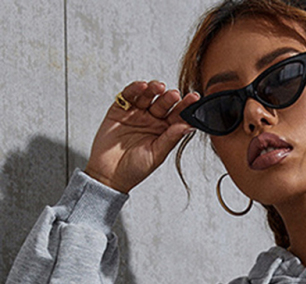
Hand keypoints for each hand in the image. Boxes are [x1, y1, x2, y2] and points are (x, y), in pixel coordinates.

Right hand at [84, 80, 199, 193]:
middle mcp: (152, 121)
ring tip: (159, 87)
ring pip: (148, 96)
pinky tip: (142, 86)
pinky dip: (135, 89)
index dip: (186, 107)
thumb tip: (188, 126)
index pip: (177, 116)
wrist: (109, 174)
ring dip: (154, 89)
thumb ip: (171, 139)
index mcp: (164, 132)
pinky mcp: (120, 109)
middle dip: (169, 97)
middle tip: (174, 94)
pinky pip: (129, 95)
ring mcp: (136, 113)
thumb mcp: (156, 155)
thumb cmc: (134, 169)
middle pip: (163, 103)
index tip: (194, 98)